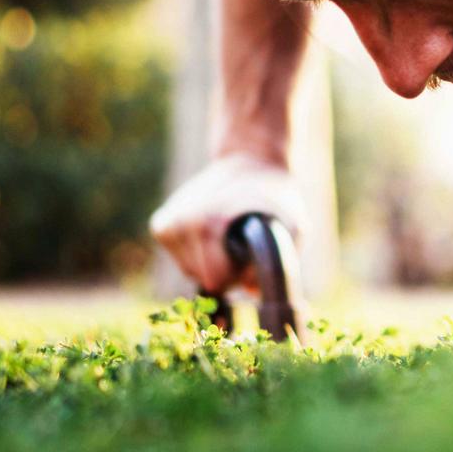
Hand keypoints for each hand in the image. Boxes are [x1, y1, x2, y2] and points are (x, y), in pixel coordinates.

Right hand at [148, 152, 306, 293]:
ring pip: (190, 270)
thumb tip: (252, 291)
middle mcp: (180, 223)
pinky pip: (181, 258)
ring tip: (228, 232)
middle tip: (241, 239)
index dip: (238, 274)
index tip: (250, 254)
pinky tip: (213, 232)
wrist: (249, 160)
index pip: (217, 280)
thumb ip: (279, 261)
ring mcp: (166, 224)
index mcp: (208, 223)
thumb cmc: (274, 195)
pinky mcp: (160, 226)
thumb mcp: (292, 223)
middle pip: (203, 277)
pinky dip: (199, 252)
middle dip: (225, 268)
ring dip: (212, 260)